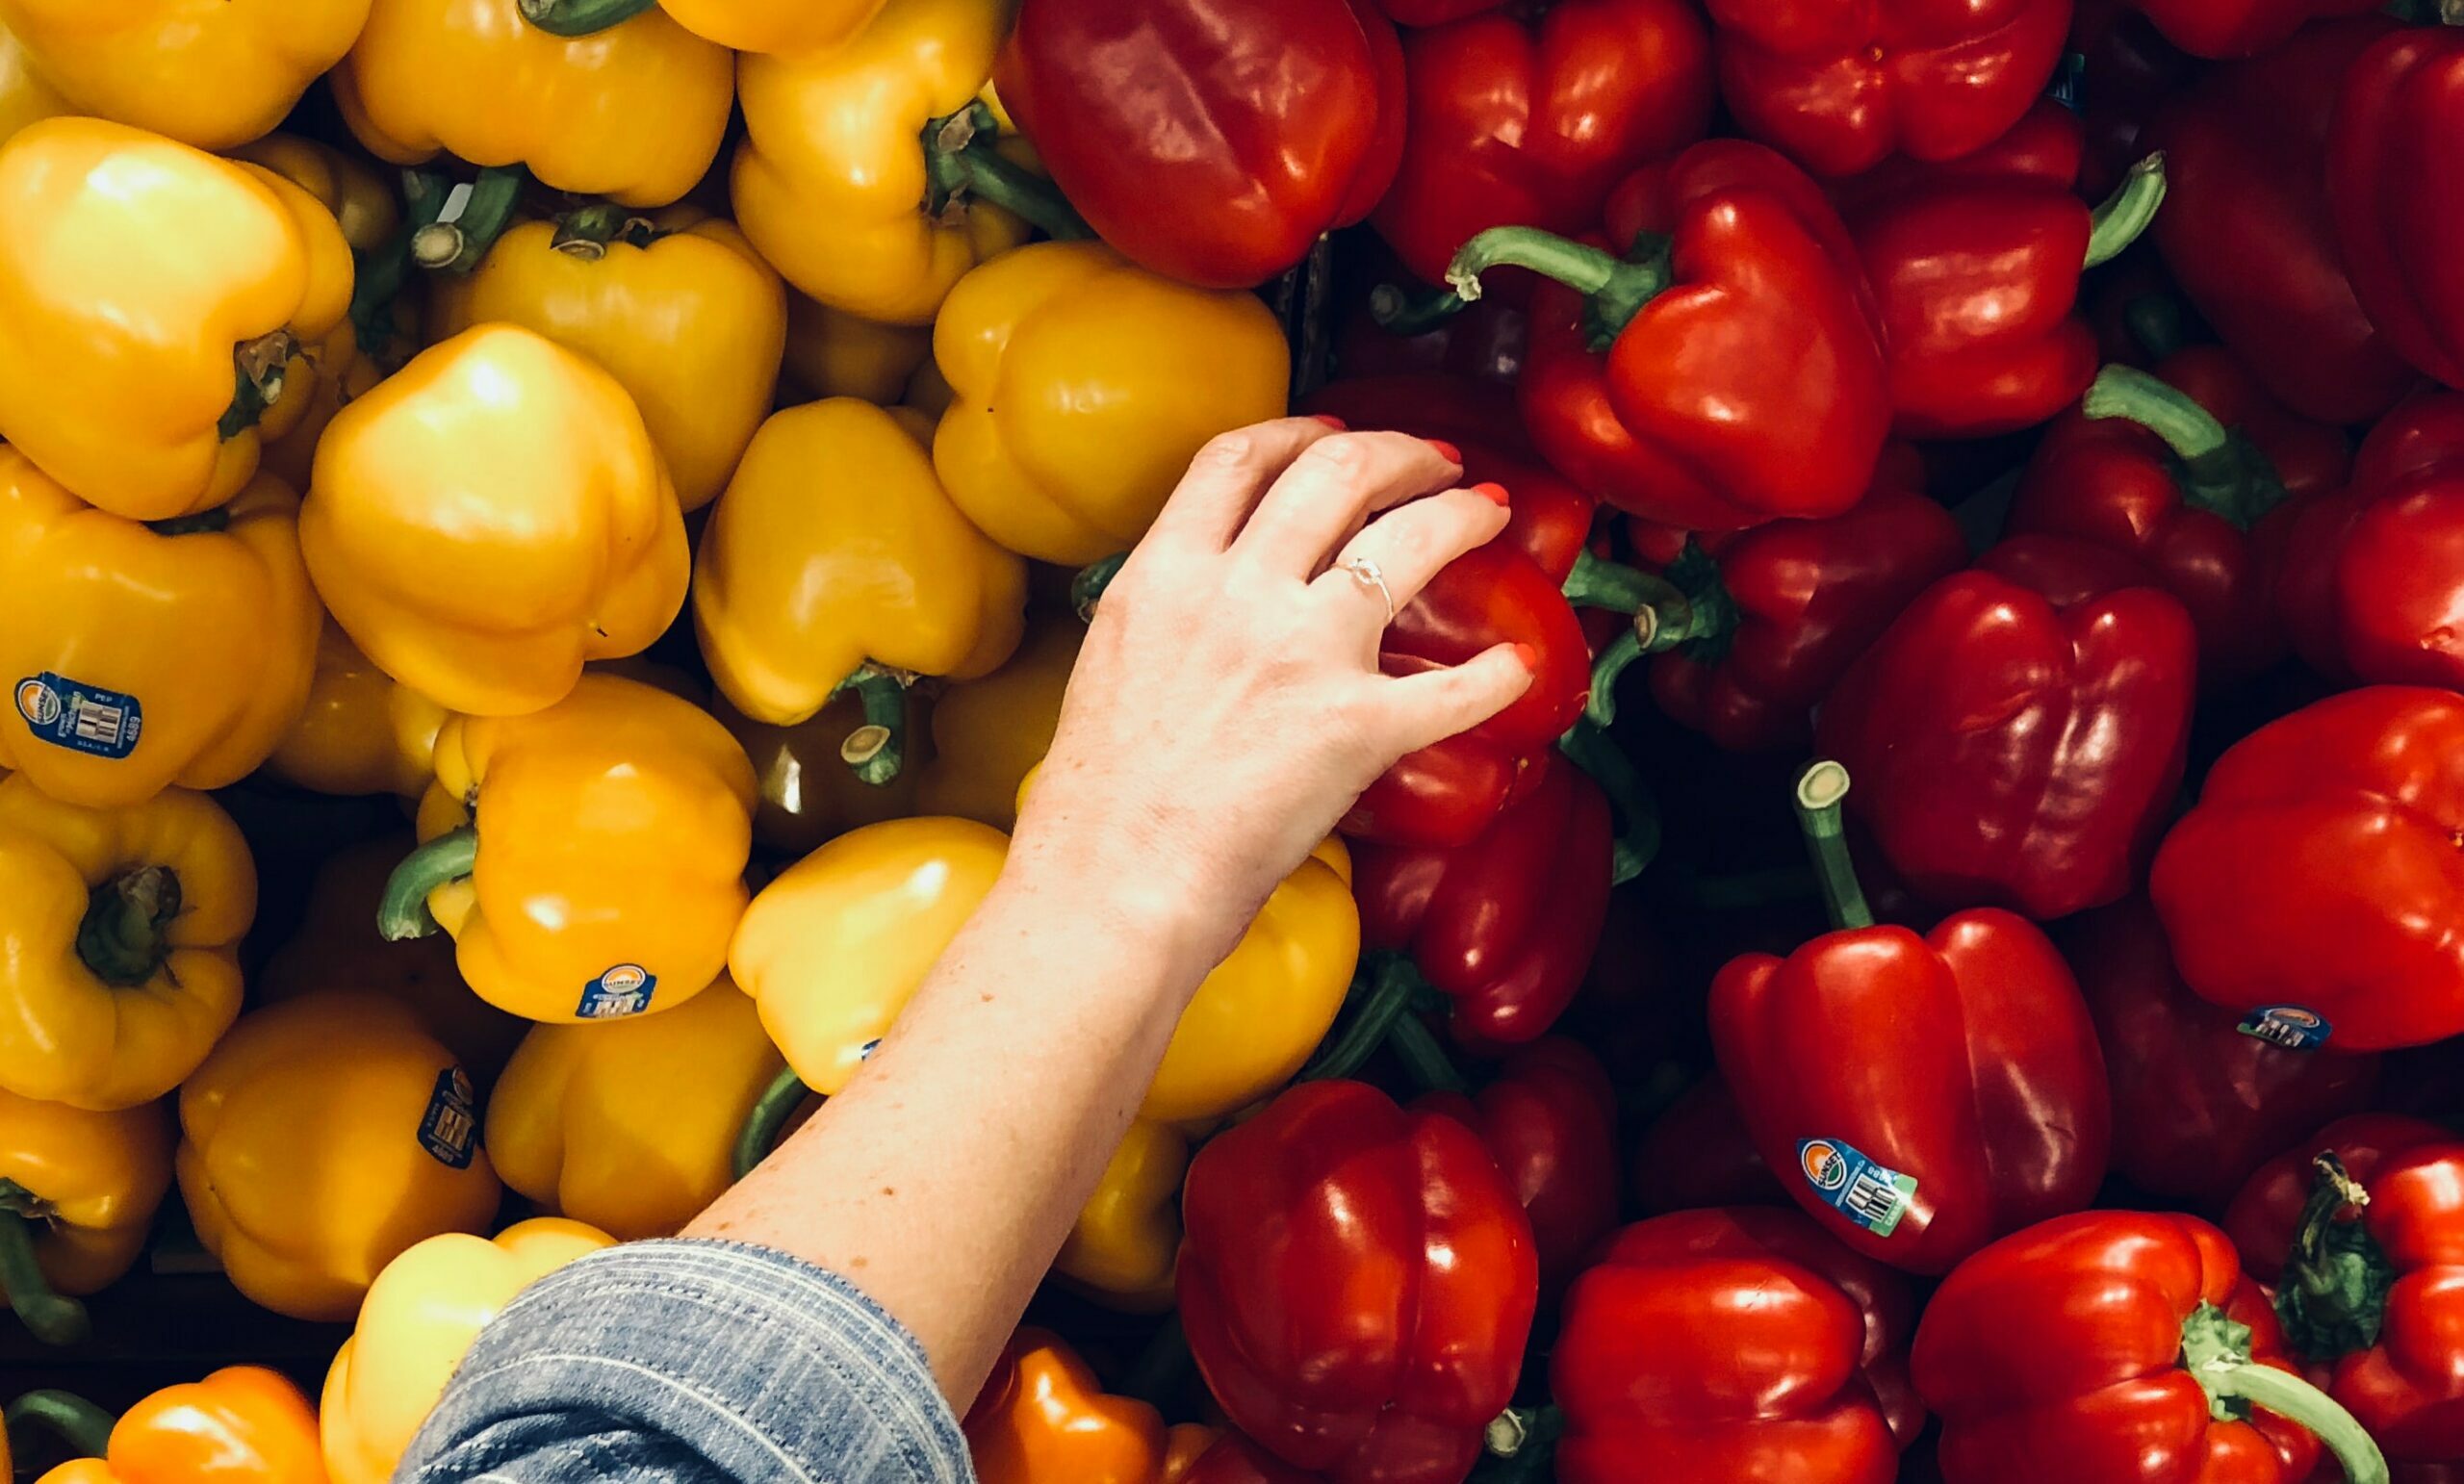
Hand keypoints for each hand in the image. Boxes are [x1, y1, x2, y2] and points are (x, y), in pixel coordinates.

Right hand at [1013, 416, 1533, 966]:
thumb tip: (1206, 602)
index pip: (1238, 460)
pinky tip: (1520, 666)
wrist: (1113, 880)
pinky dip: (1497, 677)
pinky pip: (1453, 688)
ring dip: (1462, 514)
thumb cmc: (1100, 802)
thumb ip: (1167, 612)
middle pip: (1337, 472)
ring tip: (1489, 511)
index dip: (1299, 431)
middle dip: (1402, 453)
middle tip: (1436, 462)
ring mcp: (1302, 652)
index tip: (1335, 431)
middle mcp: (1238, 593)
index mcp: (1165, 575)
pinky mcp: (1356, 725)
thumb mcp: (1112, 663)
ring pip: (1407, 541)